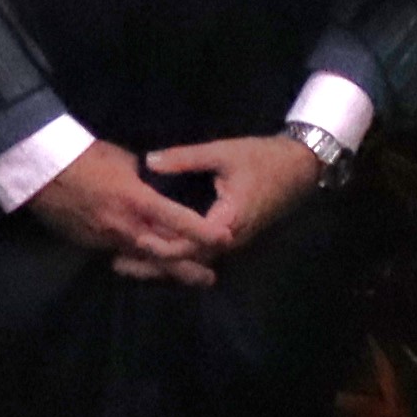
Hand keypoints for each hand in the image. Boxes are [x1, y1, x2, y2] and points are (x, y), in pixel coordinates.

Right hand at [26, 140, 227, 282]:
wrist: (41, 172)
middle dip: (189, 266)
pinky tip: (149, 267)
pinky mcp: (90, 246)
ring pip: (143, 260)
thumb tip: (156, 180)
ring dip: (165, 270)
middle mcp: (125, 226)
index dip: (203, 232)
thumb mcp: (124, 160)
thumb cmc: (85, 156)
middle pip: (164, 253)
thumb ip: (145, 177)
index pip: (178, 221)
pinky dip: (138, 262)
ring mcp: (106, 240)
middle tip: (211, 276)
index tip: (225, 238)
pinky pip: (120, 256)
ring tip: (186, 279)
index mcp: (137, 200)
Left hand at [142, 129, 333, 264]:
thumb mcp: (223, 153)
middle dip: (152, 263)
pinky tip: (155, 252)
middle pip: (186, 260)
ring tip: (126, 264)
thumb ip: (186, 158)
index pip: (189, 243)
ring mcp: (232, 243)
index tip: (133, 240)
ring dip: (162, 263)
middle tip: (116, 262)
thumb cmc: (263, 158)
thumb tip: (149, 161)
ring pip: (192, 261)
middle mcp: (230, 240)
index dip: (160, 244)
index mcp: (228, 220)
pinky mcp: (232, 238)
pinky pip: (201, 253)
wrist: (301, 166)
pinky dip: (177, 255)